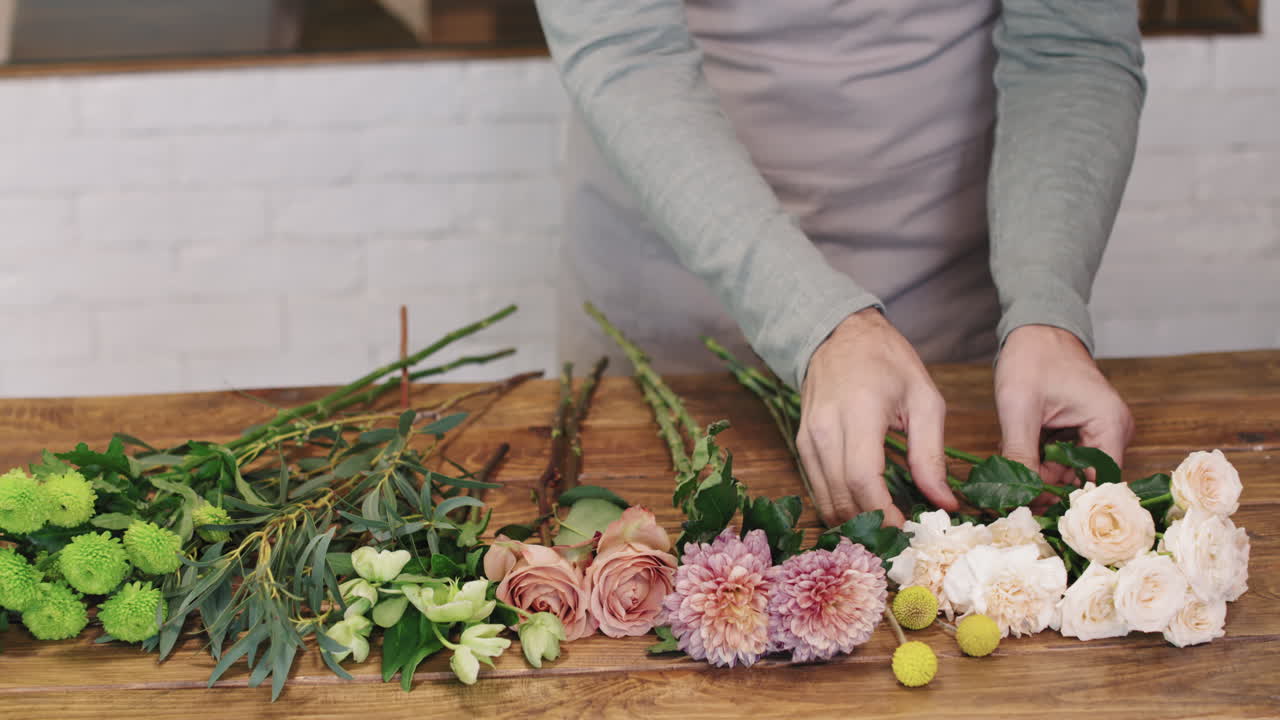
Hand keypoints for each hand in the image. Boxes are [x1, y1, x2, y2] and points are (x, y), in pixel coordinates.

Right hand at [797, 308, 958, 527]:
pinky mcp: (801, 444)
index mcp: (859, 414)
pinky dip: (840, 506)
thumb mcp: (924, 398)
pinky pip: (817, 488)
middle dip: (870, 527)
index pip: (863, 480)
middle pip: (841, 497)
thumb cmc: (887, 361)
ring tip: (885, 530)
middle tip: (901, 541)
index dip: (884, 515)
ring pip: (825, 499)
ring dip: (853, 523)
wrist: (839, 333)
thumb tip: (944, 503)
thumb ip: (931, 454)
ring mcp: (807, 438)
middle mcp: (825, 429)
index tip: (908, 533)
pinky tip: (864, 511)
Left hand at [994, 325, 1134, 488]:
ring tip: (1013, 466)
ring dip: (1042, 473)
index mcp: (1109, 424)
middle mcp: (1114, 431)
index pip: (1097, 483)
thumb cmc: (1031, 358)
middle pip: (1085, 480)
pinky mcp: (1087, 430)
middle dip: (1048, 486)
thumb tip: (1019, 497)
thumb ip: (1021, 455)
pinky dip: (1043, 460)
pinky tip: (1022, 454)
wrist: (1036, 329)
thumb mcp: (1019, 408)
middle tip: (1012, 489)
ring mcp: (1102, 431)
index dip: (1065, 500)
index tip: (1032, 508)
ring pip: (1073, 471)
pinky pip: (1068, 458)